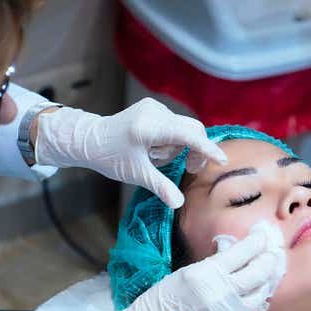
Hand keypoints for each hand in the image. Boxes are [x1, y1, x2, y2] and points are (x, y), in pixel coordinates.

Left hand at [33, 98, 226, 207]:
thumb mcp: (136, 174)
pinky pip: (174, 125)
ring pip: (183, 129)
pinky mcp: (153, 107)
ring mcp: (153, 106)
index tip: (221, 161)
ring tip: (155, 158)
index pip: (187, 136)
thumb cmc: (110, 157)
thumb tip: (178, 204)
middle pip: (191, 129)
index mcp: (148, 127)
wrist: (89, 139)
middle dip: (194, 150)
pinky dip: (171, 139)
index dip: (206, 149)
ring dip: (177, 147)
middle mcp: (153, 111)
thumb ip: (160, 186)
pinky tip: (154, 148)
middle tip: (190, 169)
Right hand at [97, 221, 285, 310]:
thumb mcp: (185, 273)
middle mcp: (221, 292)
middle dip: (269, 258)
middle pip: (258, 271)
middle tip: (273, 250)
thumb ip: (213, 264)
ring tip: (272, 268)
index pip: (241, 252)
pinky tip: (260, 289)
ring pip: (261, 291)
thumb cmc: (161, 300)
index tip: (262, 235)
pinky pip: (253, 309)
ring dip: (269, 278)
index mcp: (205, 273)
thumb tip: (234, 252)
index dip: (256, 241)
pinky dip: (259, 296)